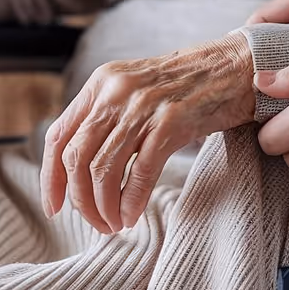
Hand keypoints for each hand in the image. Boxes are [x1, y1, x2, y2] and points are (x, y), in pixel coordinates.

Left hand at [41, 33, 255, 232]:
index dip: (50, 178)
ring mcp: (143, 106)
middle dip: (80, 200)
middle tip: (96, 223)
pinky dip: (131, 201)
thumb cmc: (190, 87)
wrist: (238, 66)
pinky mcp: (171, 121)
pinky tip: (132, 215)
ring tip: (114, 223)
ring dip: (104, 206)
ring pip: (104, 169)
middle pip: (76, 158)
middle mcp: (116, 91)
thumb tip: (81, 167)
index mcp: (101, 83)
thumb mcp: (138, 90)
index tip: (54, 207)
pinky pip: (139, 172)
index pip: (57, 136)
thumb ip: (109, 116)